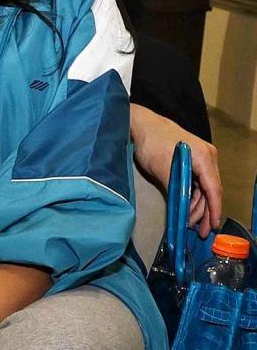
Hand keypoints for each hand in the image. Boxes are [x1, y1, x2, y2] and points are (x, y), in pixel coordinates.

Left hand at [131, 104, 221, 235]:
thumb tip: (184, 211)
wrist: (141, 124)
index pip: (213, 189)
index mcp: (204, 158)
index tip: (212, 226)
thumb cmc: (151, 143)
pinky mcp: (193, 160)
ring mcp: (202, 158)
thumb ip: (177, 190)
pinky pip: (197, 181)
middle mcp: (208, 157)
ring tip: (192, 223)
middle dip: (205, 212)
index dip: (213, 210)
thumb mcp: (162, 169)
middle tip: (201, 232)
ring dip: (198, 205)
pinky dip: (193, 195)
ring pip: (204, 187)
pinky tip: (189, 208)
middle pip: (211, 190)